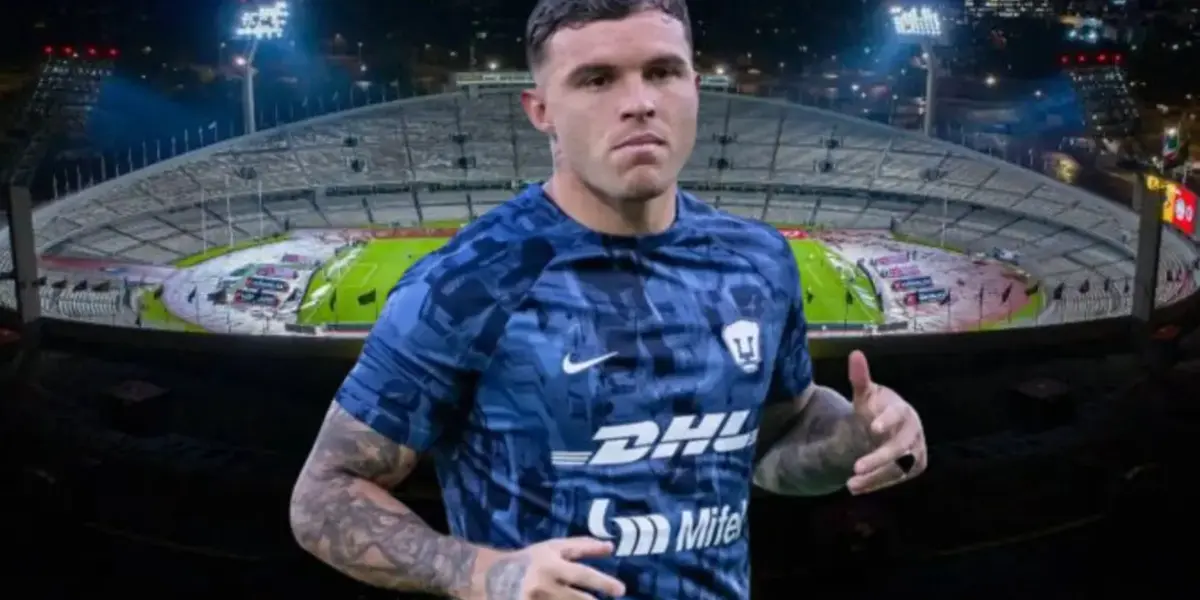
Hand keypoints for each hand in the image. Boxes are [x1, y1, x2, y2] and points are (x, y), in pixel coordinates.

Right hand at [477, 537, 625, 599]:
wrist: (491, 576)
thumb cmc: (530, 559)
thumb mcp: (553, 547)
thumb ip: (582, 547)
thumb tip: (611, 546)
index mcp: (551, 565)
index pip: (582, 575)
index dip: (603, 582)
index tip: (621, 589)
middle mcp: (544, 585)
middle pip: (576, 599)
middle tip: (615, 595)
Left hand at [846, 350, 926, 494]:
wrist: (887, 425)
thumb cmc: (876, 407)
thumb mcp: (866, 394)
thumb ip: (860, 377)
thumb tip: (855, 353)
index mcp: (902, 411)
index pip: (898, 415)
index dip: (887, 420)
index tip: (873, 427)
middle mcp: (913, 432)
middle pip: (899, 448)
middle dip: (878, 459)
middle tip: (855, 467)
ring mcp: (915, 452)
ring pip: (898, 468)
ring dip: (875, 477)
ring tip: (850, 484)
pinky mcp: (912, 468)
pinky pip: (894, 478)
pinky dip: (875, 484)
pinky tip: (856, 488)